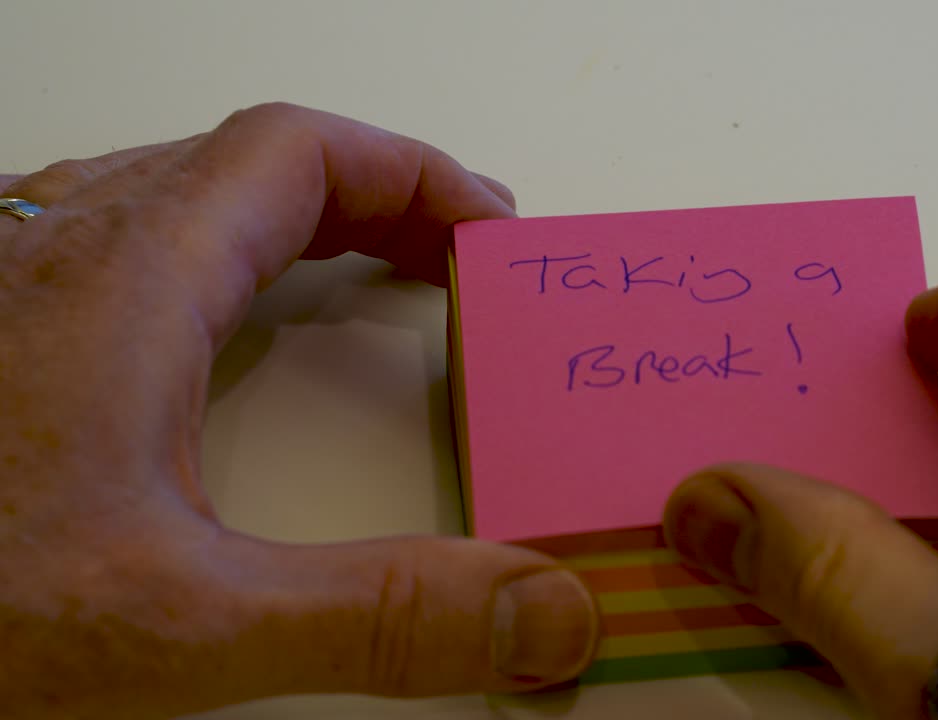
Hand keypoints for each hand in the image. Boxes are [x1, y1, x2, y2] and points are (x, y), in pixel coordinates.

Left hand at [0, 104, 596, 718]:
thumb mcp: (176, 623)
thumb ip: (374, 617)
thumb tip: (539, 608)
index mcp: (125, 276)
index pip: (301, 150)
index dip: (416, 171)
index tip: (493, 229)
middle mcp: (61, 247)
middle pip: (255, 164)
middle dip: (380, 197)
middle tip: (457, 258)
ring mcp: (16, 281)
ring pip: (190, 196)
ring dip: (303, 219)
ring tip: (377, 273)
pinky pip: (137, 244)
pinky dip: (228, 260)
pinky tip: (230, 333)